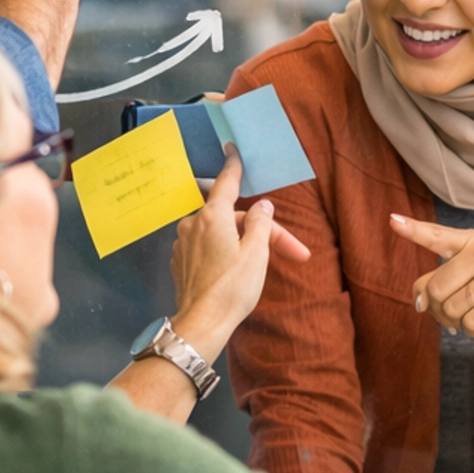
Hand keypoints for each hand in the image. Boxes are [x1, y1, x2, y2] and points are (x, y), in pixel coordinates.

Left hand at [170, 151, 301, 357]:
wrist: (202, 324)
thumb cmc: (233, 287)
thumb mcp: (256, 253)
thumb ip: (262, 224)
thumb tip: (263, 206)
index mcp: (212, 216)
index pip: (226, 183)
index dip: (233, 166)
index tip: (232, 148)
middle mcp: (193, 224)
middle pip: (232, 217)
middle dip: (261, 231)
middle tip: (292, 252)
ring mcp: (184, 244)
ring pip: (220, 234)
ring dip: (243, 243)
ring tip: (264, 265)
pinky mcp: (181, 263)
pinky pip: (207, 248)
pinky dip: (224, 253)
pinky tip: (236, 272)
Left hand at [391, 214, 473, 347]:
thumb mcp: (466, 276)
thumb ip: (437, 282)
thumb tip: (419, 303)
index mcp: (470, 241)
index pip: (437, 236)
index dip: (413, 230)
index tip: (392, 221)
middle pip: (435, 288)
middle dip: (440, 309)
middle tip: (457, 311)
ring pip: (452, 309)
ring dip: (457, 322)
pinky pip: (470, 324)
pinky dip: (472, 331)